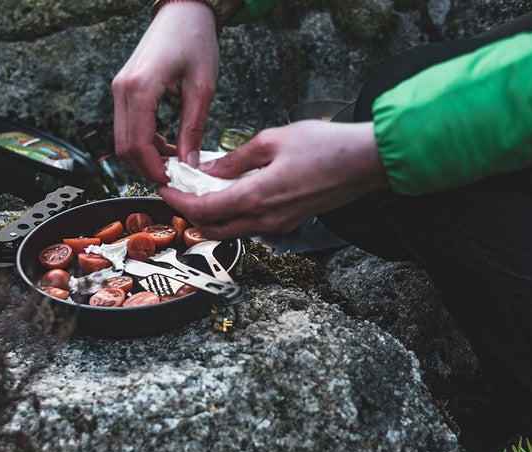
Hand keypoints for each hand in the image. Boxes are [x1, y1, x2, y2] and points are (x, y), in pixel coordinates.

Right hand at [112, 2, 219, 182]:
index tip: (172, 182)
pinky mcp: (124, 89)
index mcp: (140, 88)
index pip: (137, 144)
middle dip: (147, 167)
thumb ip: (193, 128)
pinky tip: (168, 145)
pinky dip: (144, 142)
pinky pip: (128, 126)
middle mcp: (122, 89)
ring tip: (175, 162)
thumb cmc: (195, 40)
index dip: (153, 169)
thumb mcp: (202, 88)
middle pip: (124, 146)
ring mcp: (120, 89)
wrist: (183, 11)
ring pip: (123, 139)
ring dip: (146, 156)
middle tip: (175, 177)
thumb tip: (189, 163)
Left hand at [159, 121, 387, 238]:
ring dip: (211, 216)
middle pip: (213, 229)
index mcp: (256, 198)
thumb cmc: (326, 147)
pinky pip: (251, 226)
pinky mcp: (289, 223)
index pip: (203, 209)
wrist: (366, 163)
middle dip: (190, 214)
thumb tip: (209, 169)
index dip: (178, 200)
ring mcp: (279, 226)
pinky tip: (230, 193)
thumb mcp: (272, 140)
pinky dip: (232, 215)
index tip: (165, 188)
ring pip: (232, 231)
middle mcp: (265, 220)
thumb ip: (235, 159)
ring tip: (201, 191)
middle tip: (178, 193)